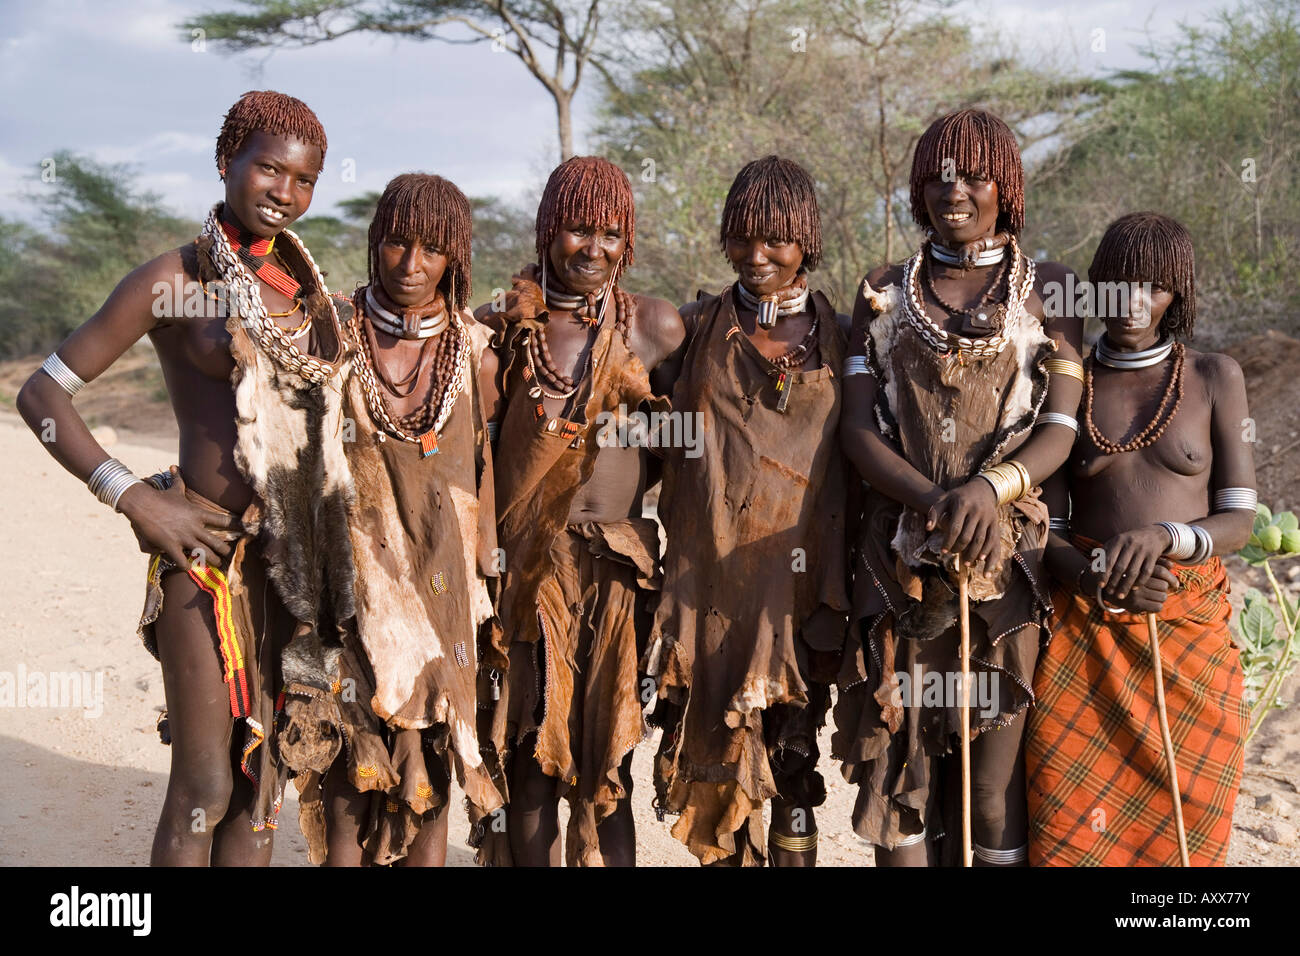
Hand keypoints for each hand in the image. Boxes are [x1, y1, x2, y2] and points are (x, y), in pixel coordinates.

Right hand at [117, 467, 237, 569]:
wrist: (141, 503)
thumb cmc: (159, 496)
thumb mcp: (174, 488)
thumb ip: (179, 480)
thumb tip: (174, 467)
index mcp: (198, 513)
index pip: (223, 521)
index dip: (236, 526)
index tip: (246, 531)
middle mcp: (194, 527)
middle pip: (218, 543)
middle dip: (225, 550)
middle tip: (228, 555)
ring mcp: (183, 537)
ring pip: (204, 554)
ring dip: (211, 561)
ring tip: (216, 564)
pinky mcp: (170, 545)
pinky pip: (182, 561)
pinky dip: (186, 566)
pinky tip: (188, 568)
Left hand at [926, 478, 1002, 570]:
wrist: (982, 489)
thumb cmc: (958, 497)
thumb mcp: (944, 499)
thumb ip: (934, 512)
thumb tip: (928, 529)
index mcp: (962, 505)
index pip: (955, 528)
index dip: (948, 541)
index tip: (943, 551)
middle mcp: (977, 511)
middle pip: (968, 536)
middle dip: (959, 548)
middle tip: (952, 553)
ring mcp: (988, 517)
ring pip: (981, 540)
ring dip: (973, 554)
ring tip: (966, 563)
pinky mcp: (995, 522)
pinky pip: (994, 540)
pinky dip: (990, 552)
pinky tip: (983, 561)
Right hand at [1093, 561, 1178, 613]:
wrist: (1101, 585)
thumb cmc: (1124, 573)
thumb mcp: (1136, 564)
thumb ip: (1155, 562)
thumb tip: (1172, 564)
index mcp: (1137, 567)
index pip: (1162, 572)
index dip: (1171, 578)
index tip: (1174, 584)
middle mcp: (1136, 580)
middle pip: (1163, 585)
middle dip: (1164, 588)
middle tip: (1161, 589)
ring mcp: (1136, 593)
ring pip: (1162, 596)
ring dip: (1162, 597)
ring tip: (1156, 596)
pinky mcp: (1134, 604)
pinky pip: (1157, 607)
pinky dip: (1158, 606)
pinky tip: (1152, 603)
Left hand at [1098, 525, 1170, 599]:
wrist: (1153, 534)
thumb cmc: (1128, 542)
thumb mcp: (1115, 543)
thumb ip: (1103, 555)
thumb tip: (1092, 571)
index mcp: (1118, 541)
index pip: (1109, 560)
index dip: (1104, 574)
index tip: (1100, 585)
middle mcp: (1130, 544)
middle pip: (1121, 567)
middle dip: (1114, 582)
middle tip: (1110, 592)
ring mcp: (1143, 550)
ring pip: (1133, 572)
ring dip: (1126, 586)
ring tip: (1120, 595)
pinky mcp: (1153, 556)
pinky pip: (1146, 572)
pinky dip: (1140, 581)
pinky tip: (1134, 589)